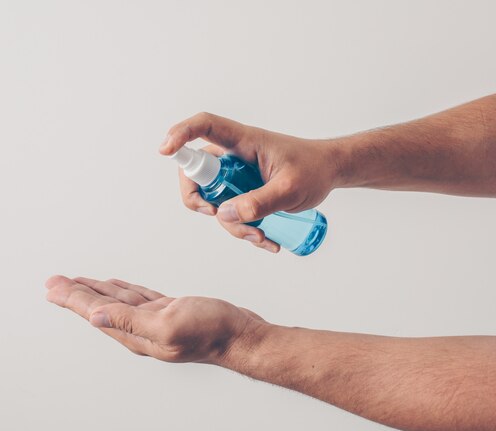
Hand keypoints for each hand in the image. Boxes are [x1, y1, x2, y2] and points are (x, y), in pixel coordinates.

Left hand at [45, 275, 267, 363]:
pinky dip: (121, 291)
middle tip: (54, 282)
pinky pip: (137, 298)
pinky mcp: (168, 311)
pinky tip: (114, 287)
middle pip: (101, 307)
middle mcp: (140, 329)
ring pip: (117, 301)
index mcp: (135, 334)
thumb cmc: (210, 332)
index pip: (96, 313)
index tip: (52, 287)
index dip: (72, 299)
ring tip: (76, 283)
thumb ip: (129, 321)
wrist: (240, 335)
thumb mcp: (167, 325)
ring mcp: (154, 320)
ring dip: (96, 291)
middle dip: (76, 294)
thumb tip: (94, 318)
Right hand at [160, 112, 341, 251]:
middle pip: (197, 172)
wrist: (330, 173)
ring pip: (214, 200)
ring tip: (263, 237)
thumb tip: (224, 214)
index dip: (180, 134)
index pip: (205, 126)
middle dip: (200, 200)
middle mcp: (234, 156)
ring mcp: (236, 175)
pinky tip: (266, 240)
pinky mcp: (242, 191)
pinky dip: (242, 229)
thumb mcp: (290, 189)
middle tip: (216, 215)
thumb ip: (260, 202)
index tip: (165, 150)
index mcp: (244, 142)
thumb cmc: (314, 170)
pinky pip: (230, 213)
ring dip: (232, 225)